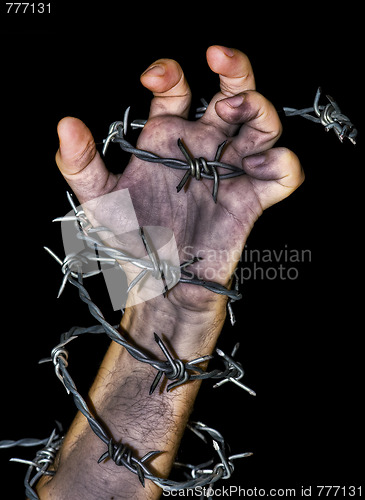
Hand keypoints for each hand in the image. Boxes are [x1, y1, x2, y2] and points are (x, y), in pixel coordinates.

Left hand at [55, 45, 303, 315]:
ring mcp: (230, 172)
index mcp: (167, 138)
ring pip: (263, 125)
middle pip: (232, 92)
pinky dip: (284, 164)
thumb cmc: (129, 243)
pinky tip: (261, 166)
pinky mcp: (252, 200)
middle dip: (234, 69)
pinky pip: (282, 174)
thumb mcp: (100, 202)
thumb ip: (81, 164)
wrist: (161, 286)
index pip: (177, 87)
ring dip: (260, 109)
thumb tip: (65, 124)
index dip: (169, 72)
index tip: (154, 79)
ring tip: (239, 114)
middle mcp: (203, 147)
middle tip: (219, 59)